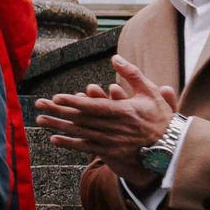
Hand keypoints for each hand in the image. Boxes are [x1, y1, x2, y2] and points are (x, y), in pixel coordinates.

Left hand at [36, 56, 176, 185]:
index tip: (57, 97)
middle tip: (38, 105)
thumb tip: (115, 57)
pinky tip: (53, 139)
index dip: (74, 102)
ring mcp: (111, 141)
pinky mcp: (110, 152)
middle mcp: (114, 128)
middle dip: (58, 111)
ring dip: (58, 126)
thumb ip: (132, 74)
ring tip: (40, 119)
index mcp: (123, 112)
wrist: (171, 147)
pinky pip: (86, 148)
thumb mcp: (150, 92)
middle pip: (81, 119)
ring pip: (80, 133)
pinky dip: (69, 144)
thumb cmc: (160, 117)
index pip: (94, 106)